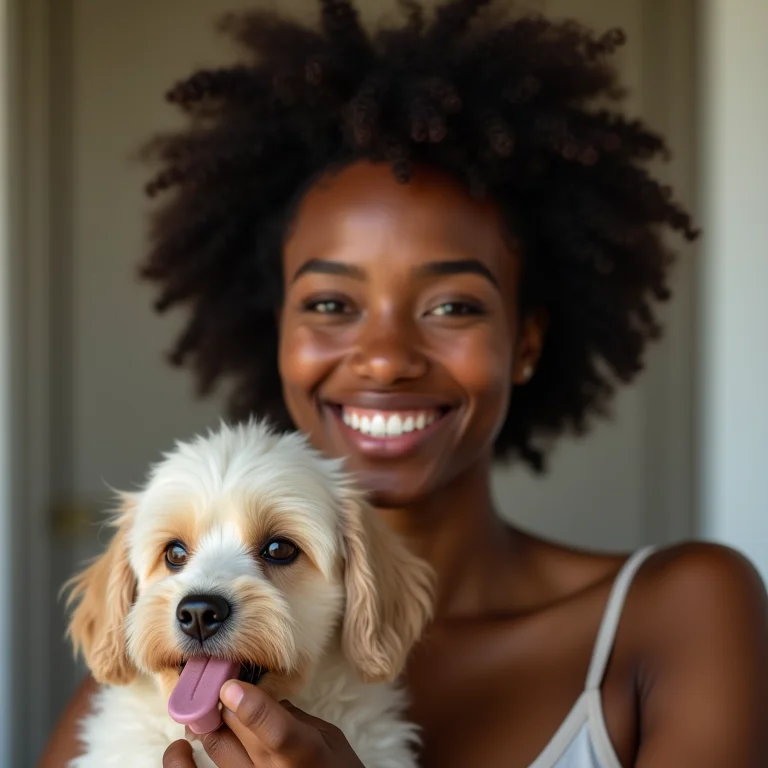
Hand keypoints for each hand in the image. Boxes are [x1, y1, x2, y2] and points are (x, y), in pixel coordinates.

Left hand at [162, 680, 364, 766]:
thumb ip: (293, 716)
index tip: (231, 687)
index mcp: (305, 753)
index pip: (278, 733)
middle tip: (220, 680)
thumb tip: (259, 698)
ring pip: (216, 745)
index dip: (252, 708)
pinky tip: (178, 749)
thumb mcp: (329, 737)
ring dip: (209, 720)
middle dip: (226, 699)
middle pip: (236, 728)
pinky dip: (180, 764)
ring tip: (206, 707)